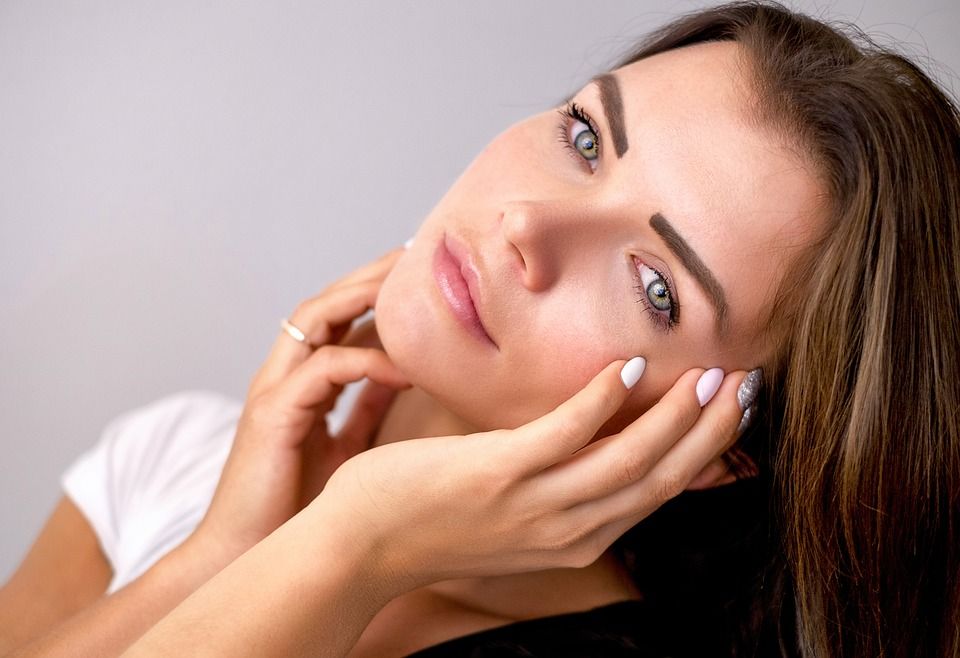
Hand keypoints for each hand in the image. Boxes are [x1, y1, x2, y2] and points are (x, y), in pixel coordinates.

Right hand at [187, 249, 410, 566]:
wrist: (245, 558)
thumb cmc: (296, 508)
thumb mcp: (344, 446)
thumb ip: (365, 408)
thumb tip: (404, 377)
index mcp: (299, 380)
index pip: (335, 317)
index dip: (372, 291)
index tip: (418, 275)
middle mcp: (281, 375)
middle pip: (325, 303)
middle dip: (370, 276)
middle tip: (416, 255)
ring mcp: (273, 391)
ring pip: (314, 319)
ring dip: (363, 297)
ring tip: (409, 285)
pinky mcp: (273, 415)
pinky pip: (324, 370)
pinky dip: (366, 361)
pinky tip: (405, 367)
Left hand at [320, 360, 749, 593]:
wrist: (362, 543)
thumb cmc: (436, 518)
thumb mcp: (517, 513)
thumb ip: (561, 482)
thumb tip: (596, 434)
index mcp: (576, 536)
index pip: (658, 493)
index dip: (705, 452)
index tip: (736, 410)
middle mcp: (567, 529)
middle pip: (659, 478)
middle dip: (710, 431)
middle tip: (746, 382)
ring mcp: (535, 504)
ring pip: (626, 459)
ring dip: (676, 415)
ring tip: (710, 373)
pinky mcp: (498, 474)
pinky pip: (564, 435)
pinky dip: (603, 401)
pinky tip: (629, 368)